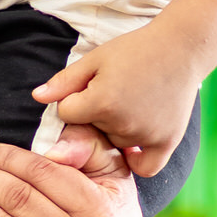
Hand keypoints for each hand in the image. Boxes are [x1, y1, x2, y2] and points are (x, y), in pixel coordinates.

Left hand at [32, 21, 198, 178]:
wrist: (180, 48)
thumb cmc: (135, 49)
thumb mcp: (95, 59)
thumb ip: (64, 81)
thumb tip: (36, 97)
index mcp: (101, 103)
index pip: (67, 115)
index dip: (74, 101)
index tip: (90, 87)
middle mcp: (123, 124)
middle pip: (91, 132)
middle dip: (96, 117)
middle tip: (117, 93)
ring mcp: (146, 136)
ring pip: (115, 146)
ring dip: (117, 132)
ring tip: (132, 104)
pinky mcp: (167, 142)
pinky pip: (145, 168)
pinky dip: (137, 160)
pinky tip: (135, 146)